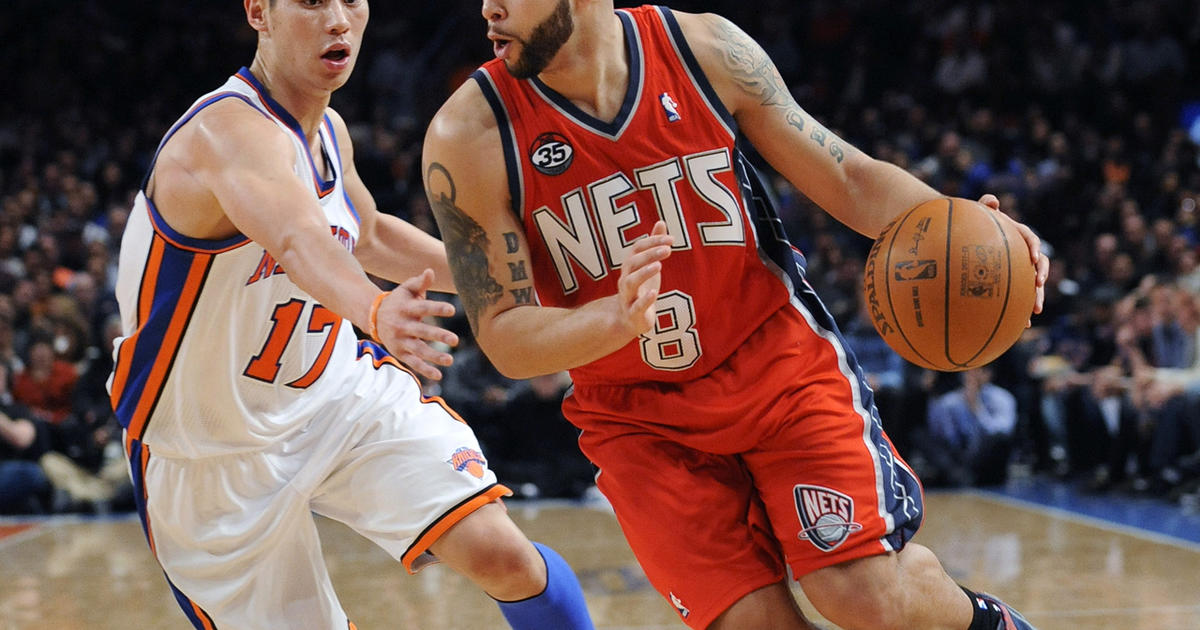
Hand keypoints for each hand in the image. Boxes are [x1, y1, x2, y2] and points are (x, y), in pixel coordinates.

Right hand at [375, 269, 459, 379]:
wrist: (373, 316)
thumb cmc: (398, 301)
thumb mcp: (406, 289)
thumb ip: (420, 282)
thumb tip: (430, 271)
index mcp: (406, 308)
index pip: (423, 307)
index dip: (437, 308)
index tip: (452, 310)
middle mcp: (403, 325)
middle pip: (422, 331)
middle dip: (438, 336)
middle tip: (455, 340)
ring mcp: (400, 340)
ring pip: (418, 350)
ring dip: (433, 356)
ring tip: (450, 360)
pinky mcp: (400, 352)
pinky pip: (413, 362)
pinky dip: (425, 370)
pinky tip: (439, 375)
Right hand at [615, 221, 672, 335]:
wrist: (628, 320)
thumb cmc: (641, 289)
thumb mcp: (648, 266)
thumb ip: (653, 245)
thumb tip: (661, 222)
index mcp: (630, 267)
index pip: (636, 249)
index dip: (652, 242)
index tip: (671, 239)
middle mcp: (625, 280)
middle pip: (632, 263)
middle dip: (649, 254)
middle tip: (667, 249)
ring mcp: (628, 297)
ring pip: (630, 283)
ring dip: (643, 273)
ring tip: (659, 266)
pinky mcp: (634, 314)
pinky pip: (636, 307)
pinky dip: (644, 300)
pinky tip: (655, 293)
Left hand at [978, 194, 1048, 322]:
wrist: (966, 238)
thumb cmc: (972, 224)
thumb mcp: (978, 213)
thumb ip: (984, 206)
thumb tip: (991, 200)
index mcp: (1017, 235)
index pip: (1030, 240)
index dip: (1035, 249)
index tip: (1034, 260)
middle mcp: (1021, 253)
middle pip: (1037, 265)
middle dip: (1041, 276)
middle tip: (1038, 285)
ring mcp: (1018, 270)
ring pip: (1033, 285)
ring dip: (1037, 297)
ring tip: (1035, 311)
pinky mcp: (1012, 284)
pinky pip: (1020, 297)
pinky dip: (1022, 310)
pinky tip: (1021, 325)